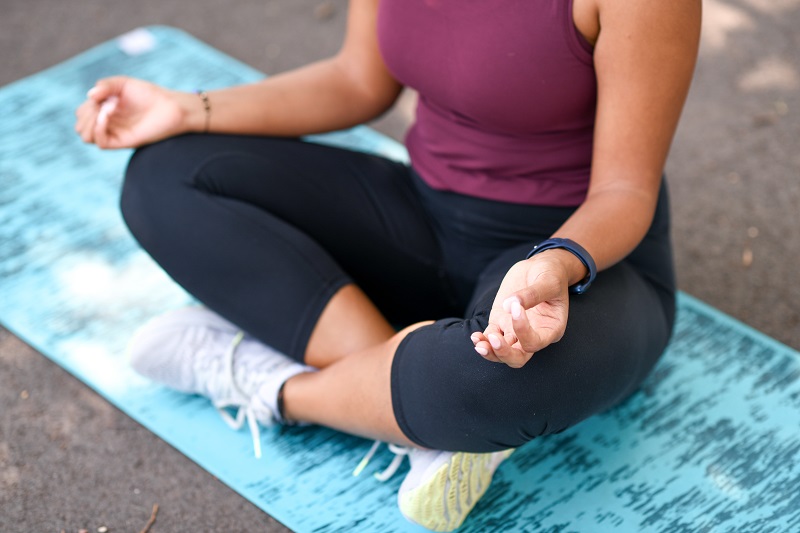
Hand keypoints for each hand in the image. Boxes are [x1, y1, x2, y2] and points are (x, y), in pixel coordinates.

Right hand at [75, 76, 189, 148]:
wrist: (170, 106)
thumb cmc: (149, 94)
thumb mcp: (122, 83)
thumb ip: (104, 85)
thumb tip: (89, 96)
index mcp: (105, 112)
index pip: (81, 114)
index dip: (86, 105)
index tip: (104, 95)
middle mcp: (108, 125)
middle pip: (80, 126)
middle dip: (86, 112)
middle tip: (105, 103)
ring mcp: (115, 134)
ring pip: (86, 136)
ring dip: (89, 121)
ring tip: (106, 110)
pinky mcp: (123, 142)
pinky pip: (100, 143)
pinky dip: (98, 128)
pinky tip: (107, 115)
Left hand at [471, 251, 571, 367]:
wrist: (540, 267)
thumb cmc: (551, 274)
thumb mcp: (548, 281)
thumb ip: (532, 294)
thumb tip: (509, 305)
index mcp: (551, 329)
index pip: (535, 342)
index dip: (523, 331)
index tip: (516, 308)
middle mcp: (533, 334)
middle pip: (519, 358)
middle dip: (504, 353)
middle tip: (494, 339)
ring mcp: (515, 330)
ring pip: (502, 352)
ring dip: (490, 351)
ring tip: (479, 343)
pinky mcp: (500, 322)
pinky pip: (490, 339)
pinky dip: (482, 341)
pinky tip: (475, 336)